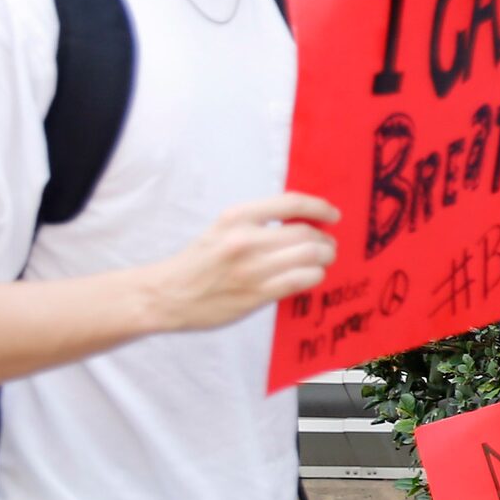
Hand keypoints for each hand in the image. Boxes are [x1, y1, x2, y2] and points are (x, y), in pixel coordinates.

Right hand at [146, 194, 339, 332]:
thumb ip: (257, 223)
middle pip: (307, 234)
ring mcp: (252, 268)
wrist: (166, 295)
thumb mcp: (222, 229)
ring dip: (325, 258)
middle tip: (328, 246)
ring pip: (310, 256)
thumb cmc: (197, 262)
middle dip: (326, 240)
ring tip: (323, 261)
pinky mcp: (256, 294)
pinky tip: (311, 276)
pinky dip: (314, 276)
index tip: (334, 215)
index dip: (321, 207)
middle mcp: (245, 239)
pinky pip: (301, 281)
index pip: (292, 203)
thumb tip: (302, 223)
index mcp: (237, 217)